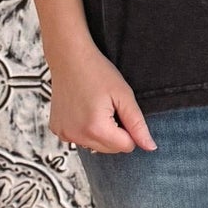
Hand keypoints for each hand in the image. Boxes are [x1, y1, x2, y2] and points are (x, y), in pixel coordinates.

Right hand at [46, 36, 157, 154]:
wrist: (69, 57)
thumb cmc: (97, 71)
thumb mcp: (124, 95)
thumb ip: (138, 125)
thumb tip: (151, 148)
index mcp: (96, 129)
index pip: (126, 146)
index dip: (129, 130)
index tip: (120, 110)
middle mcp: (77, 136)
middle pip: (110, 149)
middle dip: (115, 133)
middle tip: (108, 107)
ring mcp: (64, 134)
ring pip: (95, 146)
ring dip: (100, 133)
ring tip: (95, 107)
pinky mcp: (57, 130)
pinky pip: (80, 139)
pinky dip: (85, 129)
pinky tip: (83, 110)